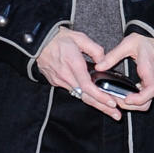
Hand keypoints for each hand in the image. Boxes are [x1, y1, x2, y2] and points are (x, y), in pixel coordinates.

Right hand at [36, 29, 153, 118]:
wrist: (38, 41)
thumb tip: (104, 61)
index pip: (87, 86)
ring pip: (80, 95)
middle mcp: (66, 76)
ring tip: (109, 109)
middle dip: (103, 107)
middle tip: (116, 114)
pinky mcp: (56, 82)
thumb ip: (95, 49)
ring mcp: (60, 81)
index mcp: (73, 64)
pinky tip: (94, 99)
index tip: (111, 101)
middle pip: (86, 96)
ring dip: (95, 103)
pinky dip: (84, 96)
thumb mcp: (79, 38)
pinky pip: (73, 91)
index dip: (100, 96)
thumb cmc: (57, 38)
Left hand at [93, 32, 153, 112]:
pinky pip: (146, 97)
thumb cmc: (144, 42)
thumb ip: (113, 56)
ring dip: (133, 105)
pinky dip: (135, 100)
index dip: (140, 98)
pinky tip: (125, 96)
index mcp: (148, 68)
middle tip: (117, 101)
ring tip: (119, 99)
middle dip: (132, 105)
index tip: (127, 99)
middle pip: (148, 101)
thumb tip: (99, 66)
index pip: (151, 89)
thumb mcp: (127, 44)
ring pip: (147, 101)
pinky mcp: (151, 84)